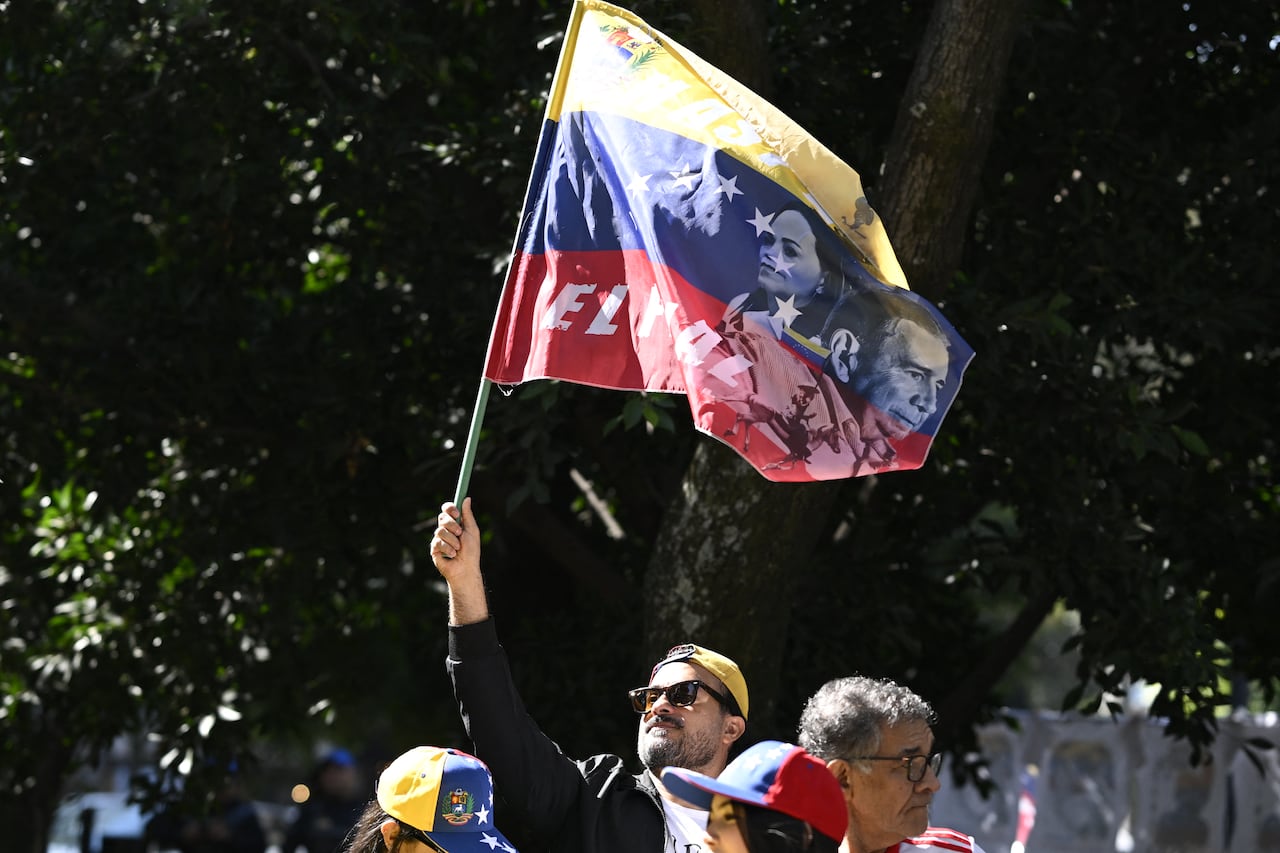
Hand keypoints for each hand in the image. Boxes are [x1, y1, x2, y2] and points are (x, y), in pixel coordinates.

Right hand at [431, 497, 488, 623]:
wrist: (466, 569)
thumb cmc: (471, 552)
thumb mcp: (472, 531)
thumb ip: (468, 515)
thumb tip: (467, 498)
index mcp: (455, 524)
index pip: (447, 510)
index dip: (449, 508)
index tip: (456, 512)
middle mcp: (446, 530)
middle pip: (442, 518)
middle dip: (451, 525)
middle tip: (459, 533)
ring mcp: (439, 539)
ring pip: (439, 531)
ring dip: (452, 540)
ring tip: (458, 548)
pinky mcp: (434, 549)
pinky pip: (437, 542)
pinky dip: (447, 548)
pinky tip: (452, 555)